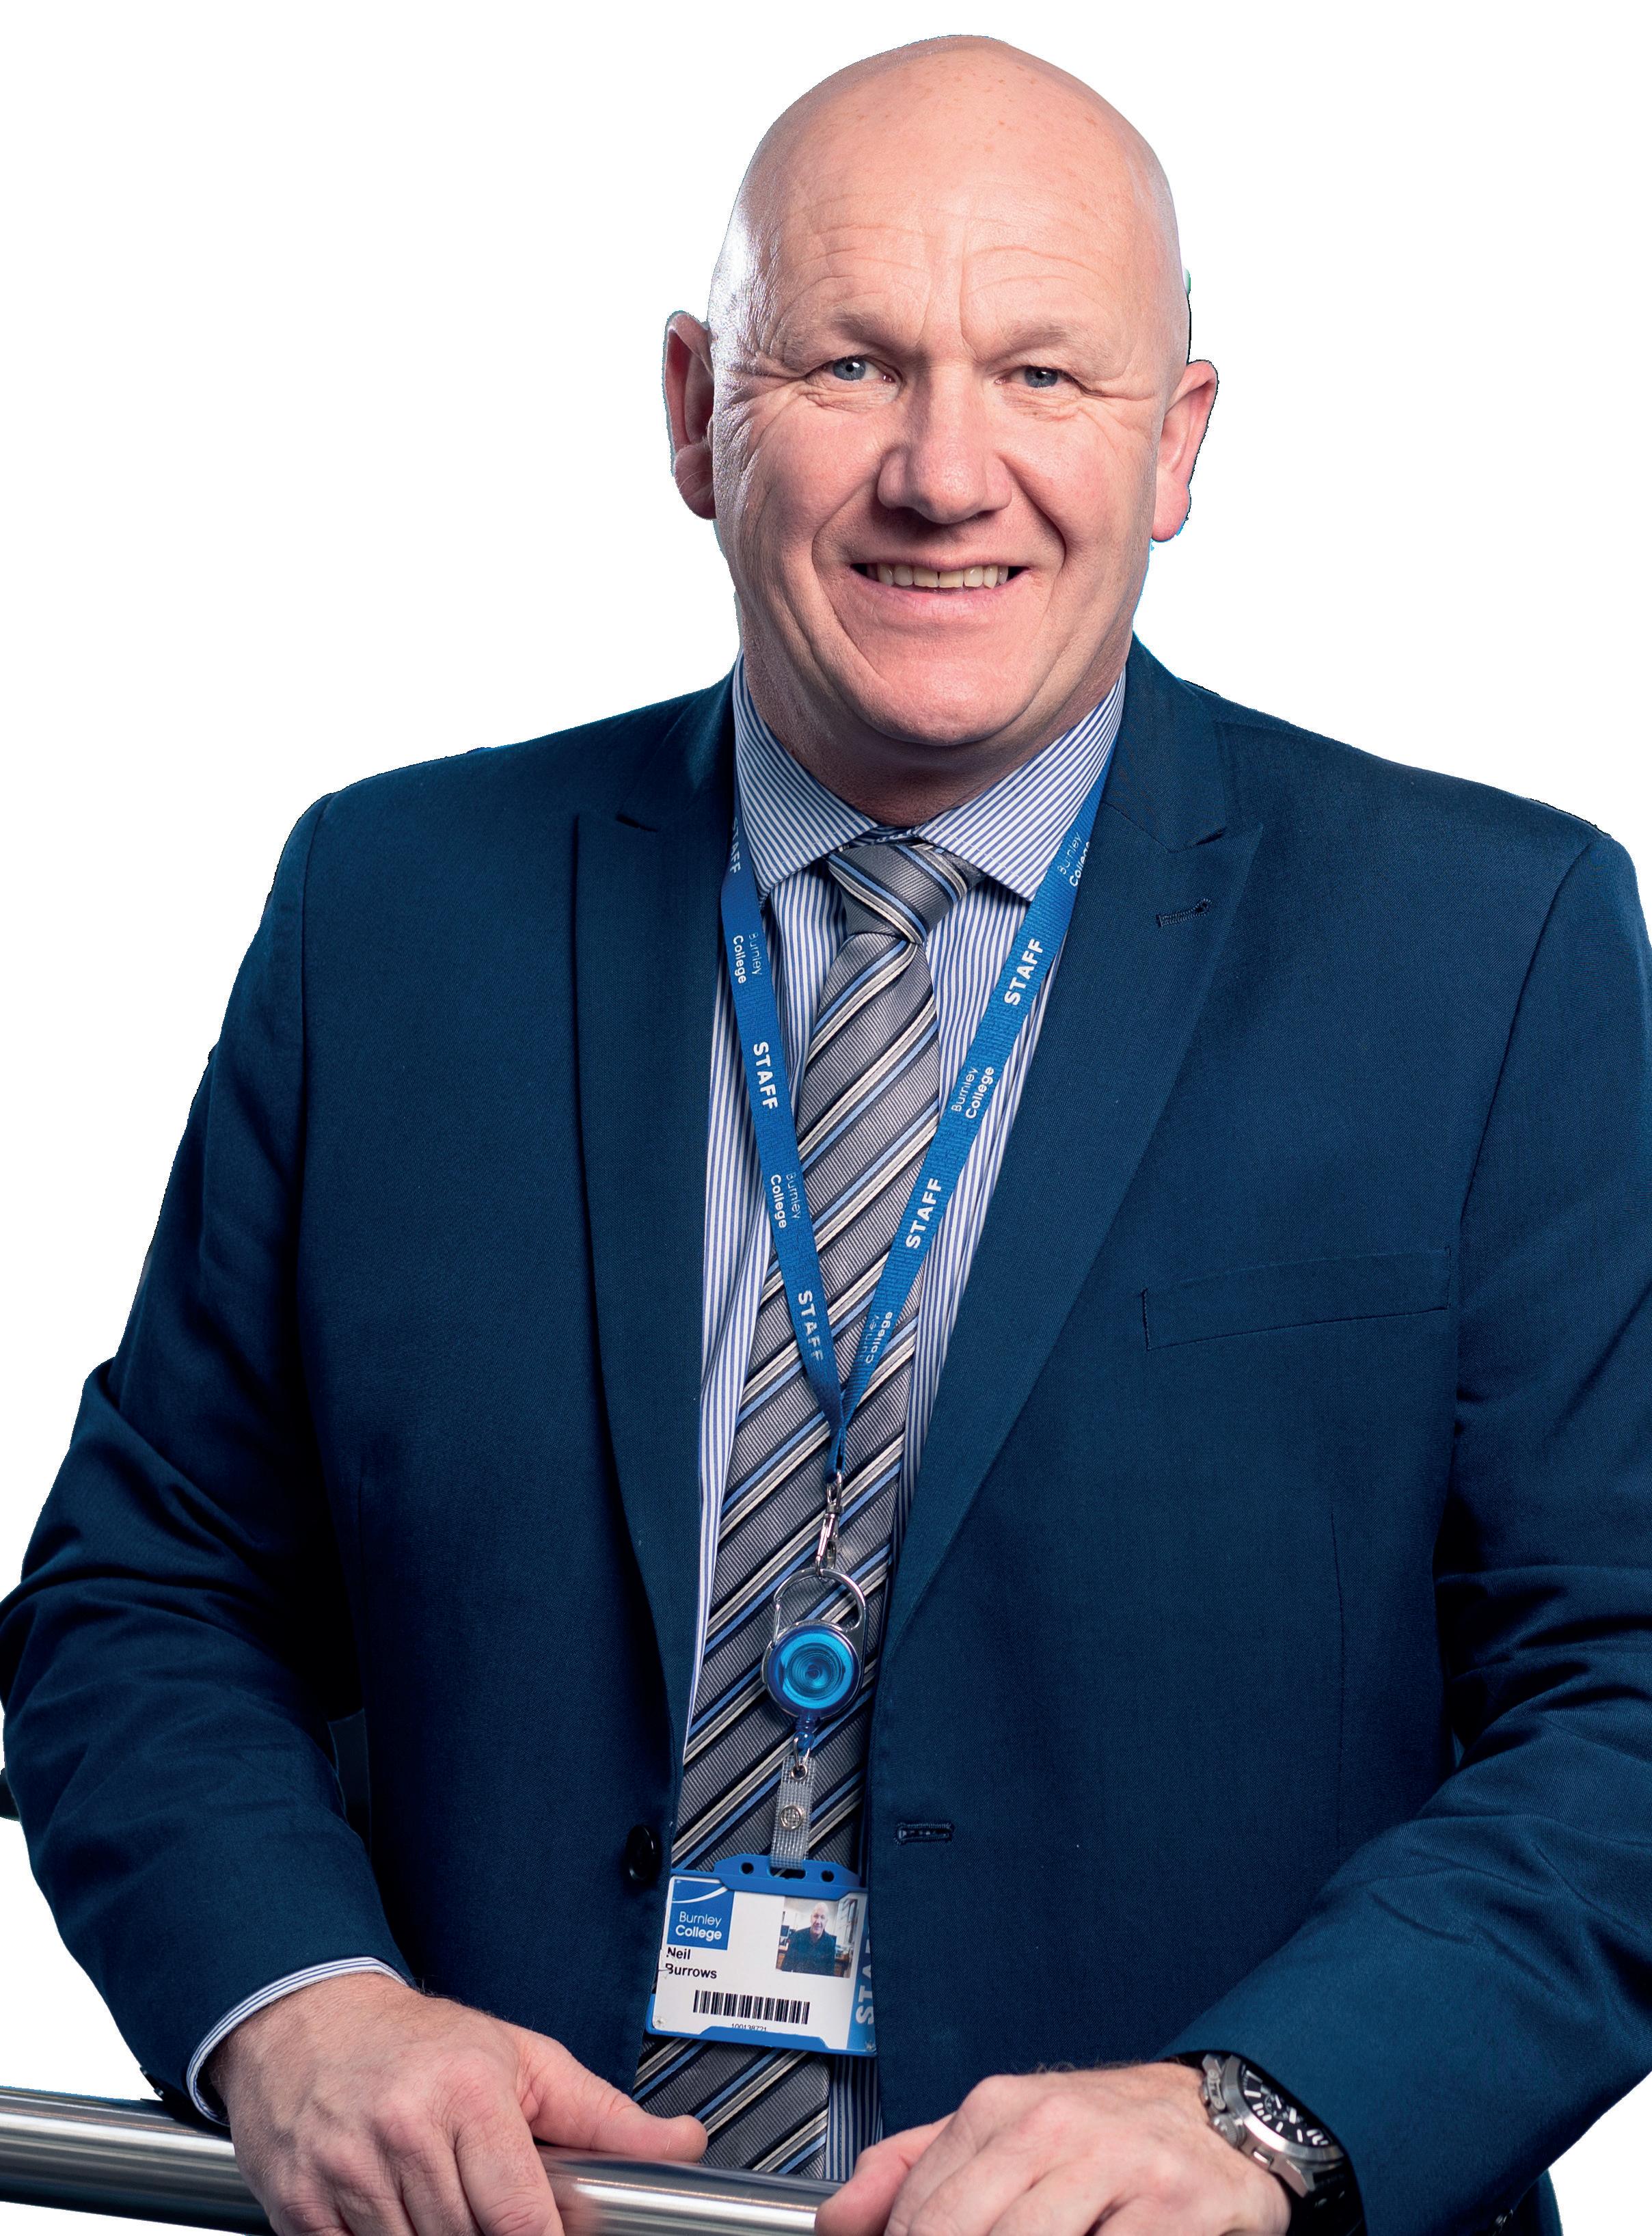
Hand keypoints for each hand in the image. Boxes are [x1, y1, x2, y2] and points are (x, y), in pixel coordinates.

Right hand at [209, 1971, 704, 2235]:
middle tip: (487, 2203)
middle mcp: (405, 2130)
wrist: (309, 2018)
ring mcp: (347, 2169)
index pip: (520, 2216)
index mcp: (468, 2092)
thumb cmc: (422, 2041)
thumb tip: (682, 2143)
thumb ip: (603, 2114)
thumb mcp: (524, 2060)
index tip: (554, 2235)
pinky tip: (394, 2214)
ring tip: (442, 2201)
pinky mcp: (300, 2203)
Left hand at [816, 2063, 1289, 2235]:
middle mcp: (1053, 2126)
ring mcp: (1115, 2162)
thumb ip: (914, 2167)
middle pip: (961, 2230)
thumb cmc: (1103, 2133)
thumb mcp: (1002, 2131)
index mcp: (1000, 2108)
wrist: (1218, 2116)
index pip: (918, 2208)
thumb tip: (838, 2220)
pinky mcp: (1173, 2204)